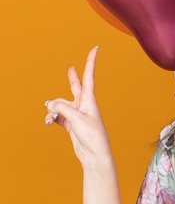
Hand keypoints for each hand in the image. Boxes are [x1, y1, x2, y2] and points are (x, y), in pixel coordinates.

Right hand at [44, 46, 111, 169]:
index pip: (89, 77)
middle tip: (71, 68)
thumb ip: (61, 108)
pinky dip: (52, 118)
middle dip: (72, 78)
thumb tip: (50, 105)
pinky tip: (50, 122)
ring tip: (51, 117)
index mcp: (90, 100)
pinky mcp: (71, 125)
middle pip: (75, 88)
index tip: (95, 49)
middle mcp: (84, 105)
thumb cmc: (92, 136)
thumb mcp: (76, 118)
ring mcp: (77, 115)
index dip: (90, 62)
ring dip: (53, 109)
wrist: (94, 154)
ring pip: (60, 105)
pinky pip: (58, 116)